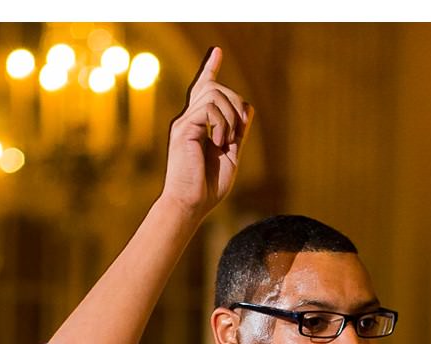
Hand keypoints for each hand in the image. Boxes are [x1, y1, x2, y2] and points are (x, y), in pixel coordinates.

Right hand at [161, 47, 252, 217]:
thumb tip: (247, 109)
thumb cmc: (207, 187)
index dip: (210, 70)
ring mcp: (183, 122)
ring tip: (227, 142)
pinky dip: (222, 123)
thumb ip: (237, 133)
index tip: (216, 51)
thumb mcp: (230, 157)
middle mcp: (188, 119)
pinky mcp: (183, 129)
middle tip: (237, 134)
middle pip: (216, 88)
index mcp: (197, 125)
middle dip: (236, 104)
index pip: (203, 90)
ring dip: (230, 116)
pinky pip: (209, 107)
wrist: (190, 204)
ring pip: (214, 93)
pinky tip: (219, 143)